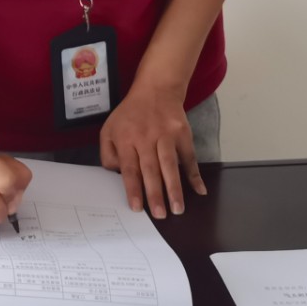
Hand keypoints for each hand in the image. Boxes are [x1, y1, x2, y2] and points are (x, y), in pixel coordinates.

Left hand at [101, 82, 206, 217]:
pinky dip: (195, 173)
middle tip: (160, 215)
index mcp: (126, 138)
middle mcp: (146, 137)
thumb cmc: (130, 114)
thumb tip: (117, 174)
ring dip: (174, 188)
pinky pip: (189, 156)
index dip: (133, 189)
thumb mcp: (109, 129)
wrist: (156, 89)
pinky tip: (199, 190)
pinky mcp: (182, 133)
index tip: (137, 208)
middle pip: (150, 169)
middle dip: (155, 194)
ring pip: (170, 164)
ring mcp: (166, 134)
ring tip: (177, 209)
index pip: (129, 168)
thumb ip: (107, 153)